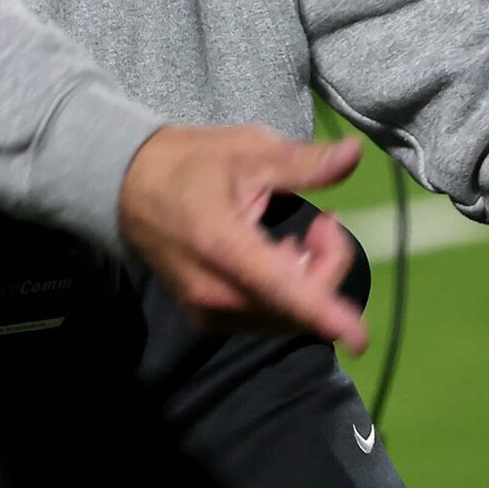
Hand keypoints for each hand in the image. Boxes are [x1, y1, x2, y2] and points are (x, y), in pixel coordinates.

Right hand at [118, 125, 369, 351]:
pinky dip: (287, 294)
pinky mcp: (207, 319)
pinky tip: (279, 256)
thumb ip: (301, 163)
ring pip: (284, 317)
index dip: (326, 314)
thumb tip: (353, 155)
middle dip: (326, 267)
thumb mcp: (247, 150)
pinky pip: (265, 317)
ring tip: (300, 235)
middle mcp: (216, 293)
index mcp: (224, 246)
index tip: (360, 337)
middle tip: (325, 221)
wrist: (129, 186)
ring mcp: (209, 312)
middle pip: (296, 306)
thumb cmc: (190, 163)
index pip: (284, 290)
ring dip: (309, 281)